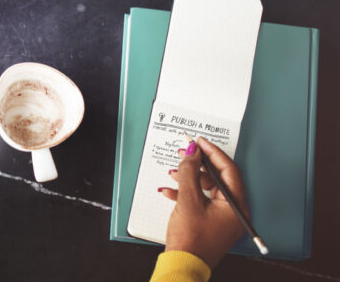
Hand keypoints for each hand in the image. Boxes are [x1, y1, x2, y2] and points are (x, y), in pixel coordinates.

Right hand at [161, 137, 247, 267]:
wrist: (183, 265)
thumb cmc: (191, 240)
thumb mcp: (188, 200)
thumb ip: (189, 172)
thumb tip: (192, 152)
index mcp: (236, 205)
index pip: (229, 170)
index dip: (213, 153)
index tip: (199, 142)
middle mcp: (233, 211)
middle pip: (218, 178)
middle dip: (198, 165)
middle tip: (185, 153)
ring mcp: (222, 217)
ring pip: (207, 189)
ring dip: (189, 179)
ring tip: (174, 173)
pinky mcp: (210, 223)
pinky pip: (200, 201)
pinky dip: (185, 194)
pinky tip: (170, 192)